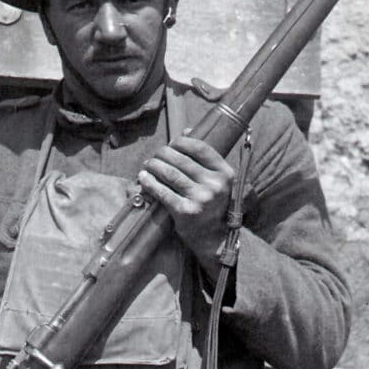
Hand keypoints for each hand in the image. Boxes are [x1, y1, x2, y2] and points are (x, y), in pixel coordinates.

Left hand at [137, 137, 233, 277]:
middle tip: (155, 156)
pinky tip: (143, 178)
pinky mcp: (185, 212)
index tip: (172, 143)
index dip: (182, 142)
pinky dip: (149, 183)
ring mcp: (200, 199)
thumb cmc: (214, 206)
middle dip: (163, 154)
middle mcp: (214, 185)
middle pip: (181, 160)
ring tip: (147, 165)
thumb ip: (205, 157)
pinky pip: (162, 192)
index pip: (200, 148)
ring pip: (170, 174)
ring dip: (154, 166)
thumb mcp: (218, 181)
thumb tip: (186, 130)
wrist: (214, 239)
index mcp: (225, 174)